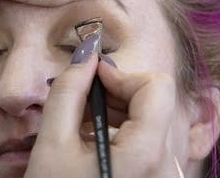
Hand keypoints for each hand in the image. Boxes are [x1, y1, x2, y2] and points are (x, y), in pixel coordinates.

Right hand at [26, 55, 180, 177]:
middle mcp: (167, 166)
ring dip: (122, 111)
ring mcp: (166, 176)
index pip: (157, 86)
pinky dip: (127, 132)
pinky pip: (153, 143)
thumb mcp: (52, 146)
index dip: (122, 74)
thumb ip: (67, 91)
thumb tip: (85, 53)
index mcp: (147, 154)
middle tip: (84, 97)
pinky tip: (96, 143)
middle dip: (120, 91)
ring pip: (156, 121)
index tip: (92, 76)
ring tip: (84, 122)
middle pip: (158, 102)